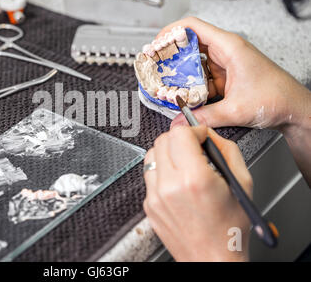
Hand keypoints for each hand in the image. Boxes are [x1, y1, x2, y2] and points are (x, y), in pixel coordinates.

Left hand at [143, 125, 252, 261]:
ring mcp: (155, 197)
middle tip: (194, 149)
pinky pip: (150, 176)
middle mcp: (169, 186)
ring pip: (151, 155)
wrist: (213, 259)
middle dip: (179, 139)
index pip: (179, 133)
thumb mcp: (241, 182)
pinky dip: (162, 172)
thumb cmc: (229, 229)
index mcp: (194, 179)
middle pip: (162, 140)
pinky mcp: (148, 205)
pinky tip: (178, 183)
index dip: (193, 130)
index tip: (201, 137)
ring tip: (185, 165)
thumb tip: (209, 134)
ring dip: (168, 154)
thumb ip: (226, 149)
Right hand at [157, 17, 310, 131]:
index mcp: (229, 47)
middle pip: (190, 44)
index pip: (193, 26)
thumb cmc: (277, 97)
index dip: (171, 32)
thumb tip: (181, 120)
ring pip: (194, 62)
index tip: (156, 44)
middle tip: (155, 66)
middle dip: (170, 55)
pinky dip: (191, 84)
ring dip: (180, 72)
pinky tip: (184, 94)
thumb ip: (204, 116)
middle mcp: (225, 51)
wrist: (294, 109)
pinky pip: (202, 76)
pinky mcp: (225, 77)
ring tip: (166, 82)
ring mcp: (225, 64)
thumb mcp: (235, 109)